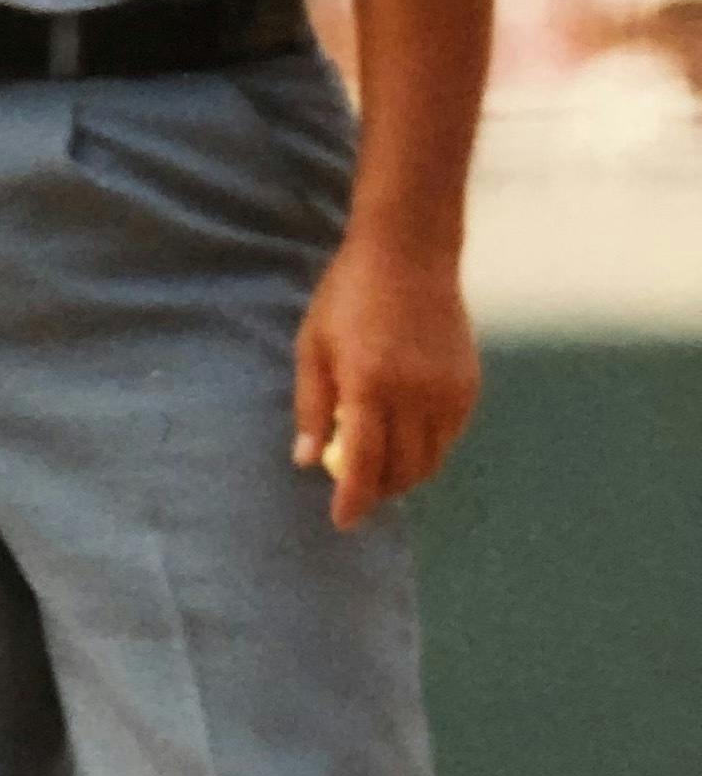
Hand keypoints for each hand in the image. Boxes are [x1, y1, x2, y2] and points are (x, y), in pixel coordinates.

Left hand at [292, 232, 478, 530]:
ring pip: (431, 459)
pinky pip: (449, 437)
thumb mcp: (312, 347)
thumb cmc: (348, 297)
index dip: (354, 499)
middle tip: (357, 495)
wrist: (409, 254)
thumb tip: (307, 461)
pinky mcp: (468, 384)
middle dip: (379, 492)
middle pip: (402, 469)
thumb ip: (313, 407)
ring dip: (405, 476)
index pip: (365, 462)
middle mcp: (414, 392)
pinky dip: (428, 450)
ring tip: (380, 472)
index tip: (342, 520)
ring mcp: (447, 390)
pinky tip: (406, 440)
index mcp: (369, 382)